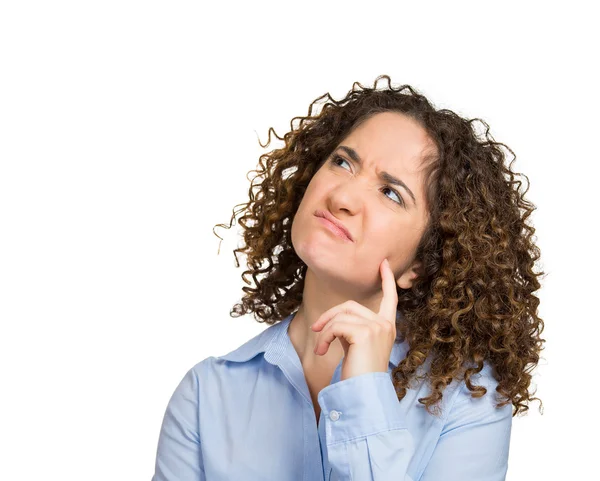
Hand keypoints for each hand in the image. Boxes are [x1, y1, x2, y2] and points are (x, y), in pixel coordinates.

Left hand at [310, 258, 397, 380]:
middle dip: (329, 316)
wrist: (364, 394)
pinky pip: (336, 326)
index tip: (382, 263)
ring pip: (341, 315)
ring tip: (321, 348)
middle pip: (350, 305)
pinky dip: (324, 337)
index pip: (390, 298)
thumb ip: (353, 328)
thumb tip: (333, 320)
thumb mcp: (357, 346)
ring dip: (324, 330)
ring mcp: (377, 327)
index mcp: (387, 327)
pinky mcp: (365, 333)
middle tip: (315, 329)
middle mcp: (385, 325)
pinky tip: (323, 351)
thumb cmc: (359, 374)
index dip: (386, 280)